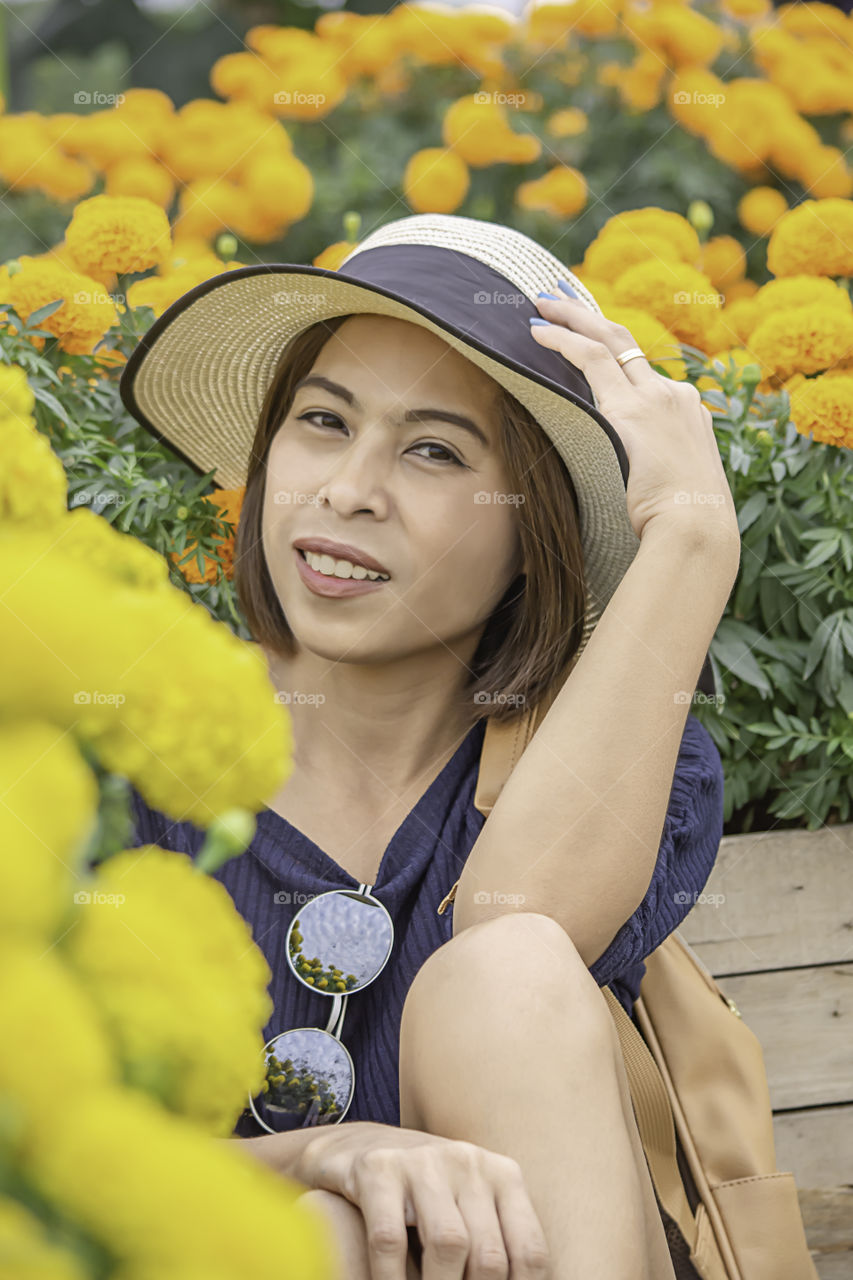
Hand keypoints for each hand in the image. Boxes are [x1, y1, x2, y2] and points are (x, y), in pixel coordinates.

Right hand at [298, 1120, 550, 1279]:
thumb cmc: (425, 1194)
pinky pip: (389, 1239)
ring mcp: (423, 1161)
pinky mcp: (378, 1168)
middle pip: (489, 1256)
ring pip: (447, 1244)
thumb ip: (493, 1245)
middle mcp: (469, 1161)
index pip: (529, 1253)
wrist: (358, 1145)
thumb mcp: (469, 1208)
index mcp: (503, 1175)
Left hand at [530, 292, 740, 550]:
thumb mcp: (670, 490)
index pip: (642, 373)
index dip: (611, 353)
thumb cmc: (681, 526)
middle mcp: (674, 396)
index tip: (588, 340)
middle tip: (557, 297)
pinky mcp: (632, 409)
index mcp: (686, 414)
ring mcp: (655, 398)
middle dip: (589, 316)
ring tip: (539, 304)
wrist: (697, 530)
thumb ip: (649, 473)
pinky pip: (591, 361)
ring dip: (571, 318)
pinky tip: (538, 332)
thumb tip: (625, 485)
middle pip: (627, 343)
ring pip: (608, 341)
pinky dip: (562, 341)